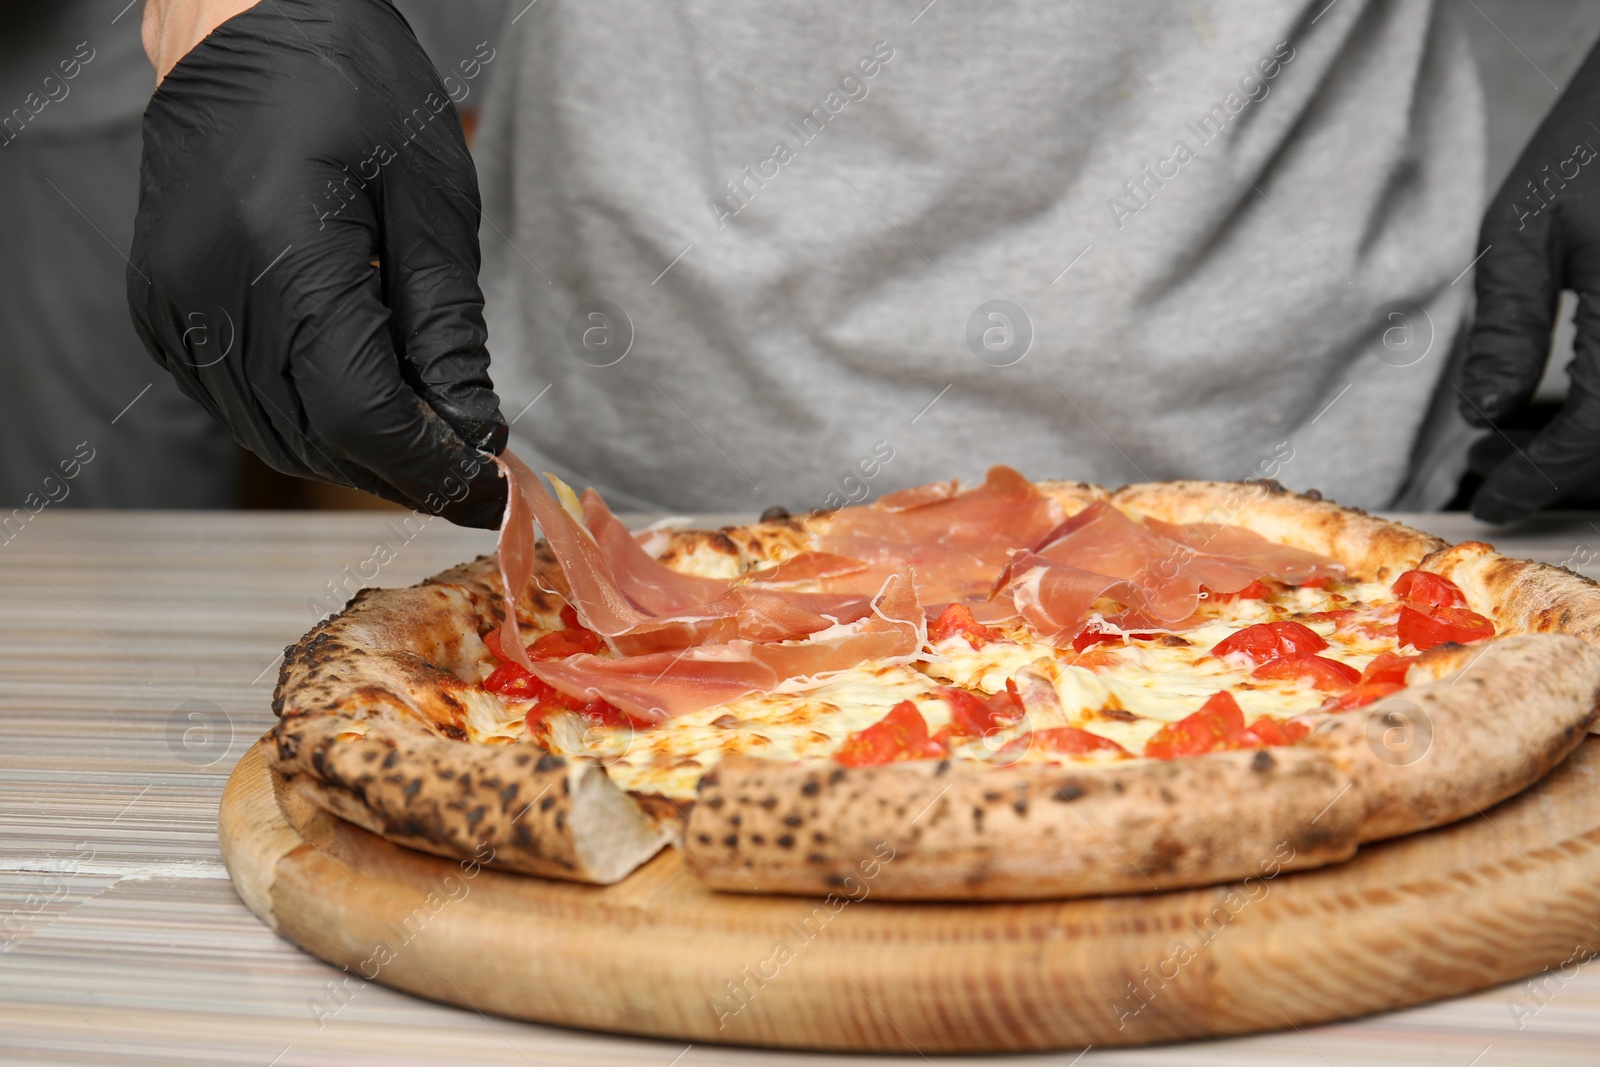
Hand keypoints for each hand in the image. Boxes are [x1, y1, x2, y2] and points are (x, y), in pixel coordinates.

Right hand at [128, 0, 507, 526]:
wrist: (250, 28)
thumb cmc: (356, 93)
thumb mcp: (433, 207)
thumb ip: (448, 331)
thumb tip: (475, 433)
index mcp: (283, 258)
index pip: (361, 417)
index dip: (432, 467)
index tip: (490, 487)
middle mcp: (210, 294)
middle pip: (316, 441)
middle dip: (403, 468)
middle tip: (472, 465)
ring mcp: (174, 307)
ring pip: (275, 436)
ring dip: (357, 452)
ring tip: (425, 429)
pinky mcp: (162, 310)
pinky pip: (238, 404)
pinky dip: (305, 418)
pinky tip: (358, 391)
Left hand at [1458, 40, 1599, 523]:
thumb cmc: (1597, 138)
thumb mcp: (1528, 227)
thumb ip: (1508, 327)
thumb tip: (1484, 413)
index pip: (1597, 433)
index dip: (1541, 477)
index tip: (1494, 500)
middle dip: (1568, 474)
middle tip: (1501, 476)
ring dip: (1596, 449)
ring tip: (1524, 448)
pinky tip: (1567, 404)